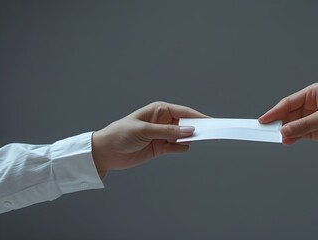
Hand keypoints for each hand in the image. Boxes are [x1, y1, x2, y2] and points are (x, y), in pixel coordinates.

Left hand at [91, 102, 206, 177]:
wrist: (105, 153)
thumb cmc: (120, 134)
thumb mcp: (145, 130)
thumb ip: (168, 132)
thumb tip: (189, 131)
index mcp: (160, 110)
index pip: (184, 112)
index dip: (198, 117)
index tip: (212, 122)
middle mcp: (163, 121)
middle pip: (186, 124)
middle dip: (197, 129)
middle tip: (211, 134)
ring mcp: (163, 135)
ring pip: (183, 137)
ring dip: (188, 140)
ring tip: (193, 142)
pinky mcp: (161, 148)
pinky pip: (177, 148)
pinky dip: (180, 149)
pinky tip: (179, 149)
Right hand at [259, 83, 317, 148]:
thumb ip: (304, 125)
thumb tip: (285, 131)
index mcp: (313, 94)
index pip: (288, 103)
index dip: (274, 112)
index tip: (263, 120)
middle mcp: (311, 105)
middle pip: (289, 114)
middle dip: (279, 123)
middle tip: (265, 131)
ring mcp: (313, 118)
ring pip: (293, 125)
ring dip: (286, 132)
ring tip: (276, 138)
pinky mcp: (317, 131)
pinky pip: (300, 134)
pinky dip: (293, 138)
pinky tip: (287, 141)